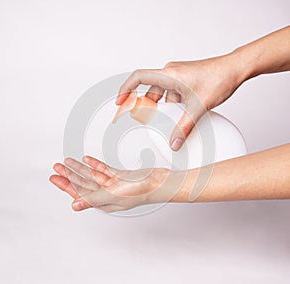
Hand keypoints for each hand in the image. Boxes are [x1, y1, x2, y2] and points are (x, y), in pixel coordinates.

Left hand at [49, 156, 169, 212]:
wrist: (158, 181)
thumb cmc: (141, 191)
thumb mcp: (113, 195)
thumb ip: (93, 199)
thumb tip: (75, 206)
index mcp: (103, 201)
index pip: (79, 193)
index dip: (65, 185)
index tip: (54, 178)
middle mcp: (107, 193)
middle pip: (83, 183)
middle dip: (69, 175)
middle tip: (56, 168)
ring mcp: (114, 184)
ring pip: (92, 175)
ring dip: (79, 168)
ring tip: (68, 162)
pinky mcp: (120, 175)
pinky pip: (104, 169)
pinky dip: (95, 164)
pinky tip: (87, 160)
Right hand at [116, 54, 245, 150]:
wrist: (235, 68)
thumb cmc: (219, 78)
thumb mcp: (199, 107)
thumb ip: (185, 127)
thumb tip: (174, 143)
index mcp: (169, 74)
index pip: (138, 77)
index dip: (125, 89)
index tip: (119, 102)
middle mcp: (170, 72)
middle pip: (149, 89)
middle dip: (144, 105)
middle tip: (142, 119)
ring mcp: (178, 75)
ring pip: (161, 92)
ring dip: (161, 106)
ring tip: (163, 120)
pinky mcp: (185, 79)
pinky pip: (171, 92)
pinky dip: (171, 103)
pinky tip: (179, 114)